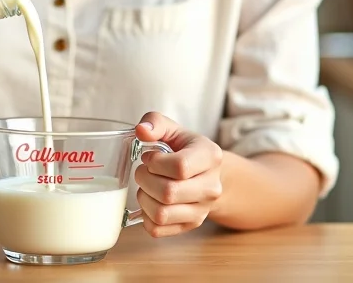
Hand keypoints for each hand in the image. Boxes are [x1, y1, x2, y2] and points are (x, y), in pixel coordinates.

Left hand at [133, 111, 222, 237]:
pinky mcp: (190, 226)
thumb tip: (141, 131)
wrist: (204, 172)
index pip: (180, 166)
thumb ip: (155, 122)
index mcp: (210, 156)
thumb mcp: (172, 128)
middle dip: (145, 179)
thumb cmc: (184, 147)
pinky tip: (150, 200)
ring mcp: (202, 210)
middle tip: (143, 171)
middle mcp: (211, 187)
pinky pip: (158, 229)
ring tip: (146, 185)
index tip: (149, 157)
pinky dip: (145, 216)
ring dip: (144, 198)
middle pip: (169, 193)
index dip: (156, 162)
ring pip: (162, 214)